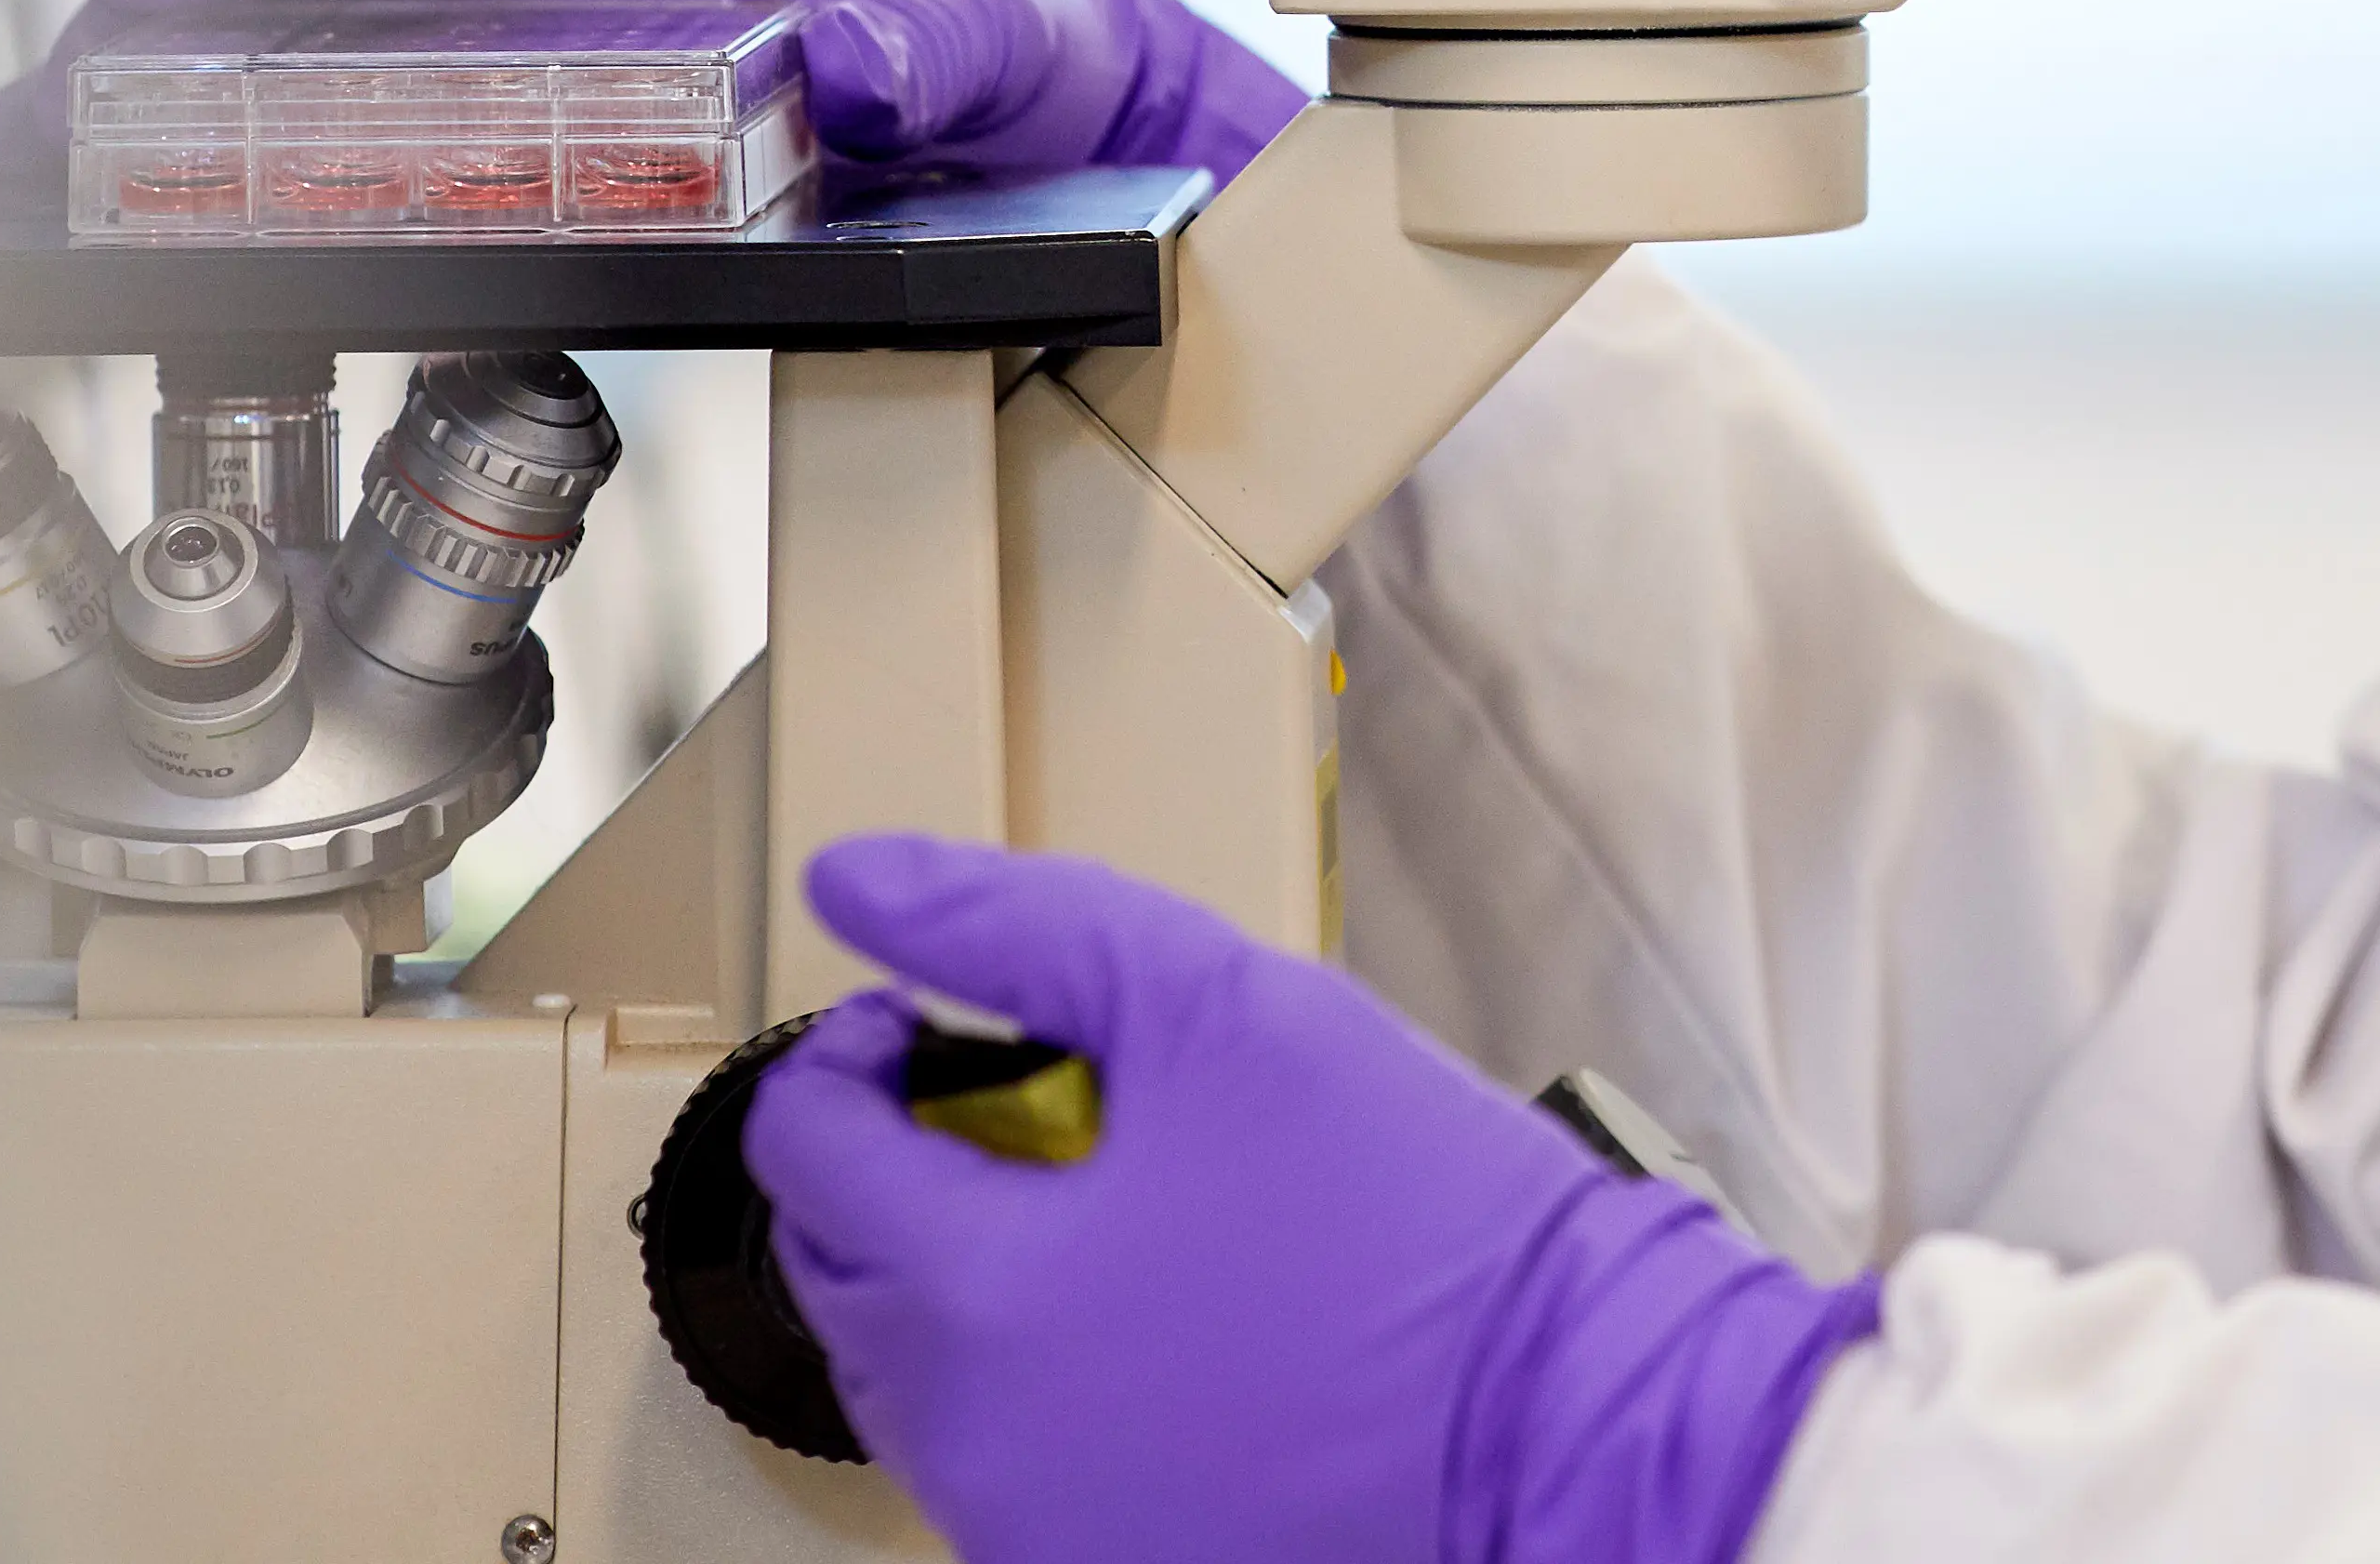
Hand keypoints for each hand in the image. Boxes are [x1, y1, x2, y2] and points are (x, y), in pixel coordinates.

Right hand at [0, 0, 1305, 187]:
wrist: (1104, 148)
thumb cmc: (1044, 63)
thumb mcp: (1013, 37)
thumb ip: (944, 33)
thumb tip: (849, 45)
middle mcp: (589, 38)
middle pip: (330, 25)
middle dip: (157, 64)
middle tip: (25, 136)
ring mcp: (577, 130)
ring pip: (342, 123)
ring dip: (184, 162)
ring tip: (49, 215)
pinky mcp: (596, 218)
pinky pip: (417, 215)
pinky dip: (289, 237)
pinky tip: (198, 289)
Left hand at [745, 836, 1876, 1563]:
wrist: (1574, 1420)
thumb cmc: (1418, 1217)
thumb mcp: (1221, 1008)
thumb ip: (1017, 927)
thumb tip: (853, 880)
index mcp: (972, 1293)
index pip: (805, 1147)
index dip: (852, 1050)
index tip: (924, 1018)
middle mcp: (969, 1441)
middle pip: (839, 1272)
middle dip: (891, 1168)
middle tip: (1014, 1107)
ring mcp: (1030, 1527)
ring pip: (916, 1380)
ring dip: (958, 1280)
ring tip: (1103, 1213)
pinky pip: (1006, 1462)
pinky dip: (1033, 1382)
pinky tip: (1154, 1326)